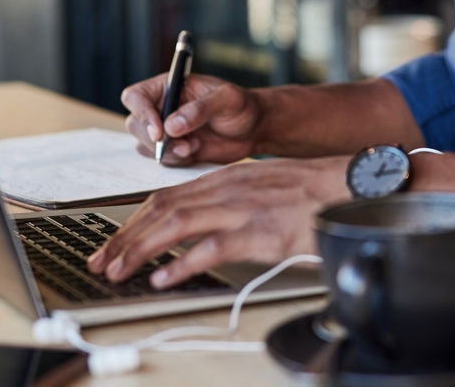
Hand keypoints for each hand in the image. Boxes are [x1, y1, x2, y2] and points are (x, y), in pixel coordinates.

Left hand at [87, 156, 349, 286]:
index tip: (113, 241)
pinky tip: (165, 277)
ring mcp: (242, 208)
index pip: (166, 196)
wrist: (353, 186)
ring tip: (120, 272)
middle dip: (124, 237)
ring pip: (176, 224)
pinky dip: (183, 263)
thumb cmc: (314, 192)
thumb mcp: (264, 188)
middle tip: (101, 261)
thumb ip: (233, 201)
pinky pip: (212, 248)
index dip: (134, 220)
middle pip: (161, 209)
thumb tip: (203, 229)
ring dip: (140, 249)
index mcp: (227, 178)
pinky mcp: (260, 231)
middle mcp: (228, 188)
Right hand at [121, 72, 260, 164]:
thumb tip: (171, 126)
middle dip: (154, 139)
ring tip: (195, 147)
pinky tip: (197, 151)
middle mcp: (161, 107)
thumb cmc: (241, 106)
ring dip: (166, 152)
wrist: (253, 129)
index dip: (142, 113)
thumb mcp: (228, 99)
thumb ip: (201, 108)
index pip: (136, 96)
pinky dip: (175, 160)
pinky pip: (161, 159)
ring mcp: (165, 130)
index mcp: (168, 86)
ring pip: (145, 144)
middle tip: (183, 145)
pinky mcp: (173, 149)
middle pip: (135, 124)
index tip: (159, 132)